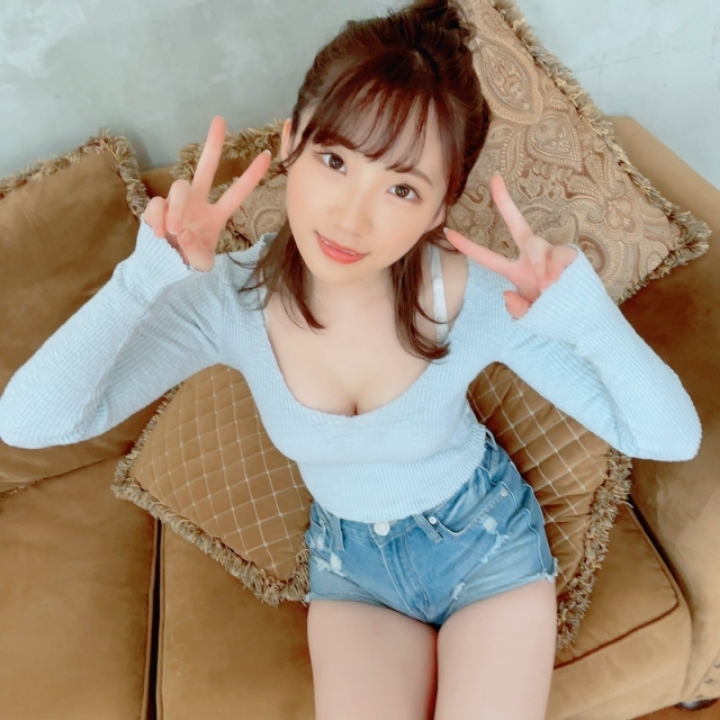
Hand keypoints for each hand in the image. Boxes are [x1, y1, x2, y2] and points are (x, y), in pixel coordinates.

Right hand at [142, 116, 271, 271]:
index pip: (237, 193)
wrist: (163, 270)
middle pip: (206, 168)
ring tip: (174, 230)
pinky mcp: (158, 208)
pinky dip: (158, 219)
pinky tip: (160, 233)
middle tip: (220, 120)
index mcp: (216, 216)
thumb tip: (182, 230)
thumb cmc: (187, 264)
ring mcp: (177, 204)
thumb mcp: (201, 264)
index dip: (251, 175)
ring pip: (179, 188)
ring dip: (177, 208)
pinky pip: (157, 205)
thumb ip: (196, 251)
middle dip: (213, 144)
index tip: (267, 154)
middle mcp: (197, 203)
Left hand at [443, 173, 576, 317]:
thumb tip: (506, 293)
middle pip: (516, 224)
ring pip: (535, 245)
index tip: (447, 232)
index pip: (486, 257)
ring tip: (546, 286)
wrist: (582, 318)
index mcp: (515, 271)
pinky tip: (557, 282)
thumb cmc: (552, 312)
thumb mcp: (530, 315)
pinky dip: (555, 269)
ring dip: (538, 265)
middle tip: (495, 180)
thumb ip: (516, 309)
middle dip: (505, 201)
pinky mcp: (568, 254)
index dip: (467, 246)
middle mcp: (530, 256)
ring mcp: (549, 253)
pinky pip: (557, 255)